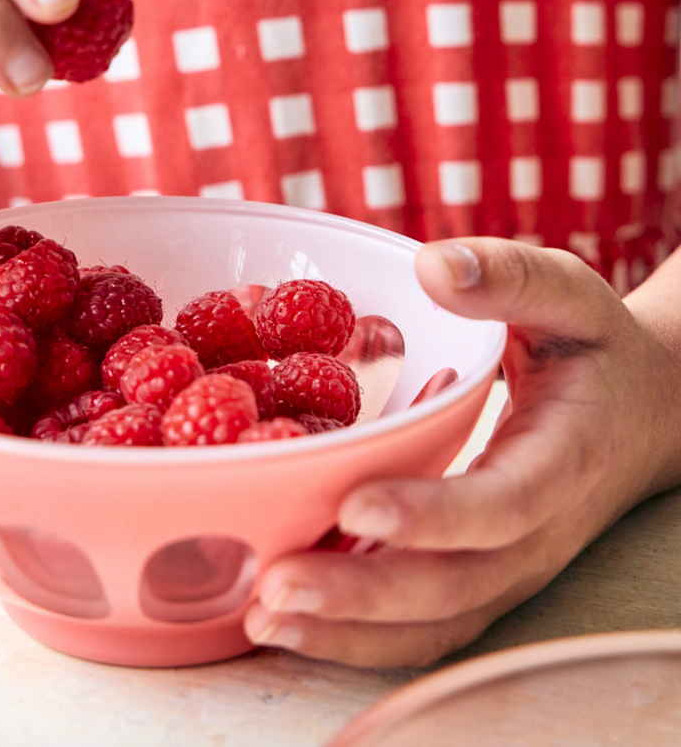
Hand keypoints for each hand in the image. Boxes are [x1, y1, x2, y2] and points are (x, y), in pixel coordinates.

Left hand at [243, 237, 680, 667]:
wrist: (641, 416)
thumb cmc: (595, 349)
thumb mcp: (569, 296)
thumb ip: (509, 275)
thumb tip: (432, 264)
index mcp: (562, 460)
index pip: (502, 504)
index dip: (431, 513)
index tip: (354, 503)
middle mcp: (535, 534)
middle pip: (453, 587)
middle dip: (362, 595)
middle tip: (274, 584)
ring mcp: (507, 568)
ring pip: (431, 623)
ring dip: (345, 631)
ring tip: (261, 616)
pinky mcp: (477, 579)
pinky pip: (420, 627)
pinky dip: (353, 637)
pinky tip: (283, 621)